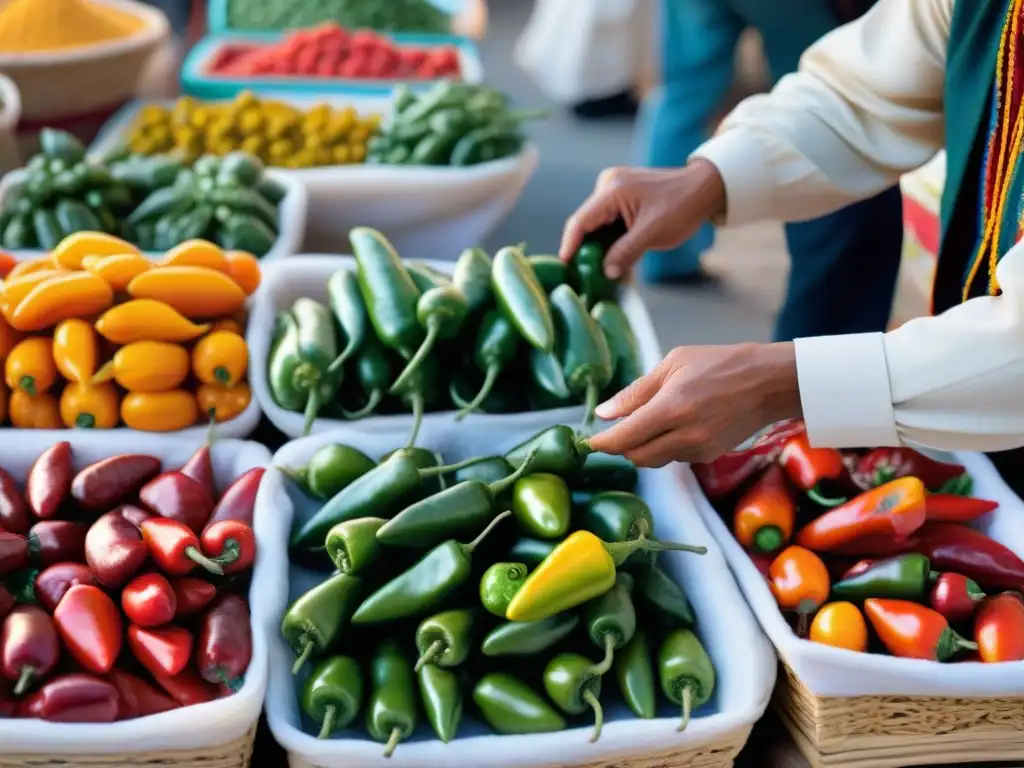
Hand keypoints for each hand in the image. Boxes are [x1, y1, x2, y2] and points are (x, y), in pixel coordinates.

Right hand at [558, 160, 725, 277]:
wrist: (705, 188)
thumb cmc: (682, 206)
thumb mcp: (653, 233)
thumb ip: (626, 252)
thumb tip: (606, 272)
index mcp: (611, 190)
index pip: (580, 221)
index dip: (570, 246)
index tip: (565, 267)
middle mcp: (607, 186)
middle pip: (587, 224)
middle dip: (586, 250)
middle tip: (584, 276)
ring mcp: (614, 190)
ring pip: (598, 225)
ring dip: (600, 248)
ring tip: (600, 272)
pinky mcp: (622, 197)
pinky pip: (609, 222)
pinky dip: (611, 241)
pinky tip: (614, 259)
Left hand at [589, 343, 802, 465]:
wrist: (769, 383)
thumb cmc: (720, 364)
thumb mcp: (673, 364)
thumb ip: (636, 392)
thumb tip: (603, 413)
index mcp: (672, 408)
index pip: (624, 439)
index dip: (601, 443)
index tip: (588, 440)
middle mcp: (685, 435)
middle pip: (635, 456)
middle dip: (621, 445)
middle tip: (618, 425)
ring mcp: (699, 450)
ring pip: (653, 460)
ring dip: (643, 446)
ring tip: (650, 419)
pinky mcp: (709, 457)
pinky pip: (673, 458)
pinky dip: (664, 446)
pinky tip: (674, 425)